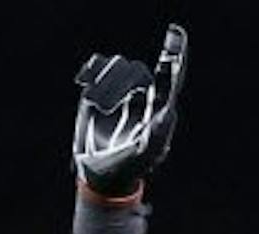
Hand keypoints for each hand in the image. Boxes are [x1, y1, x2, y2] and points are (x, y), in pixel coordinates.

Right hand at [73, 22, 187, 197]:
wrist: (100, 175)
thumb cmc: (127, 168)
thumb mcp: (144, 156)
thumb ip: (158, 134)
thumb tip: (169, 111)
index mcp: (159, 107)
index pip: (171, 76)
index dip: (174, 53)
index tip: (175, 33)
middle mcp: (142, 94)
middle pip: (137, 71)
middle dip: (120, 85)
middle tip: (104, 107)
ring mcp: (120, 90)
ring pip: (117, 66)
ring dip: (105, 84)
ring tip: (95, 106)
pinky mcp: (99, 89)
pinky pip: (98, 65)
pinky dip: (91, 70)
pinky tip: (82, 81)